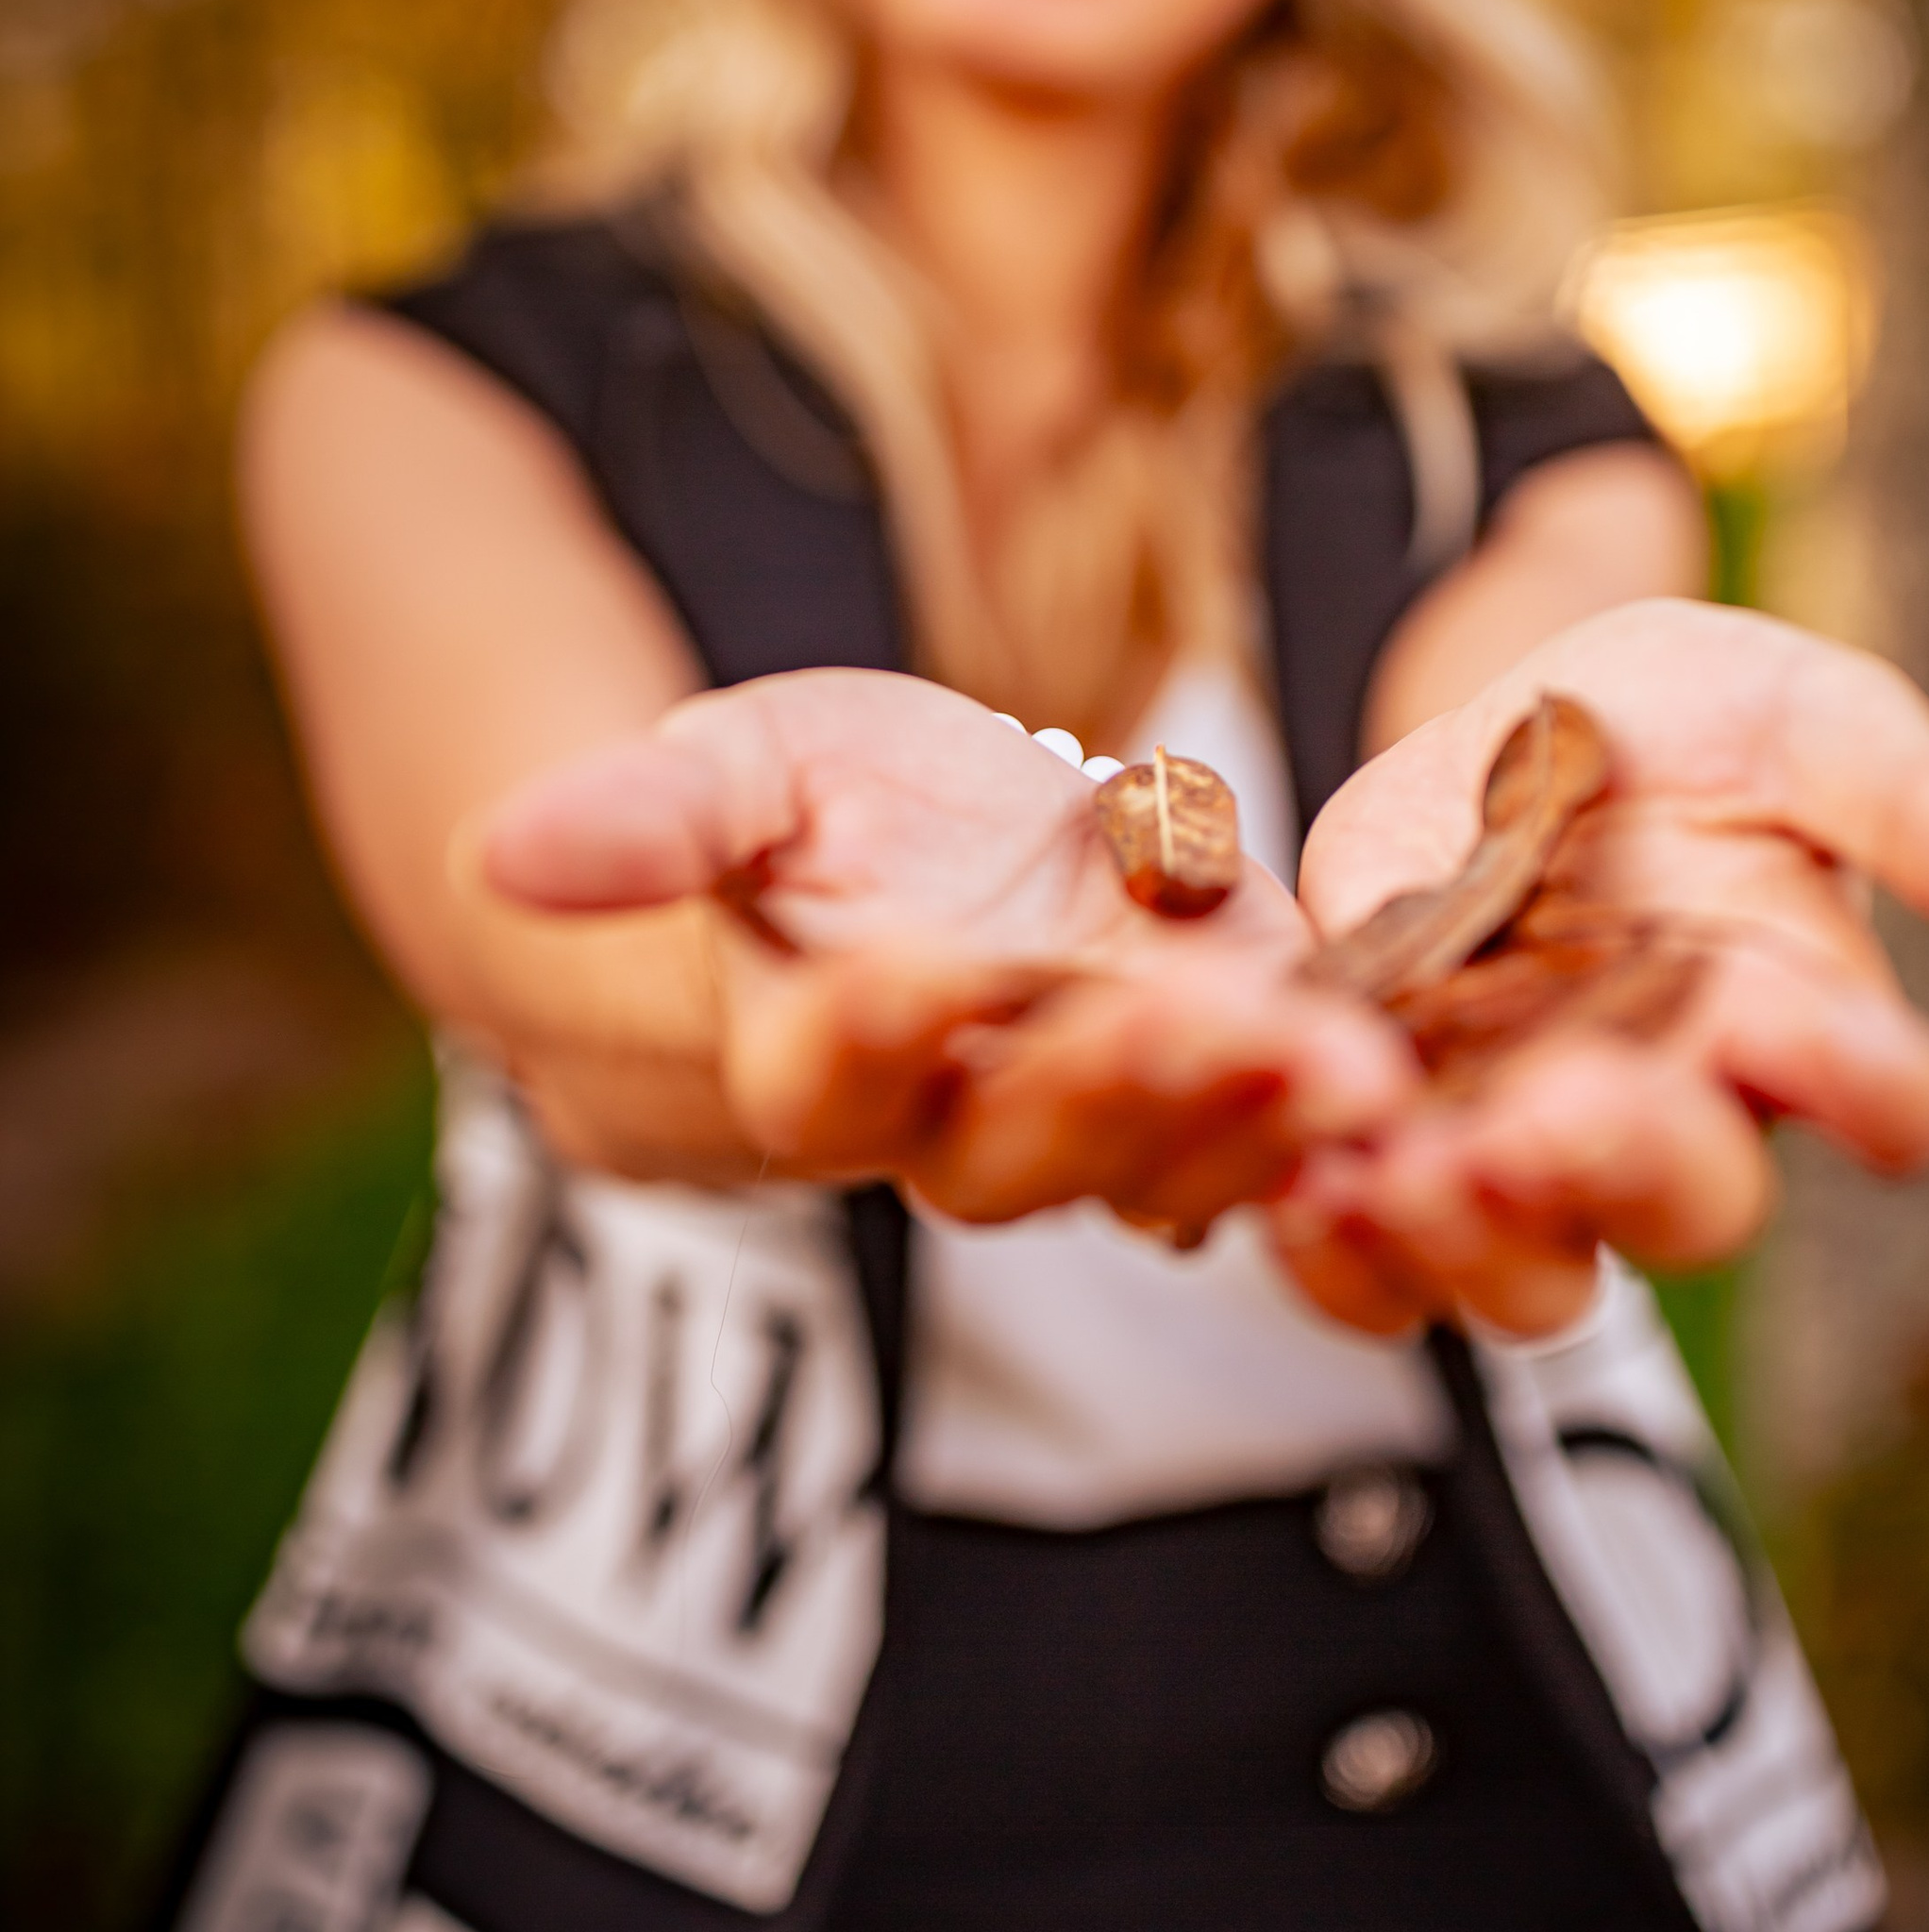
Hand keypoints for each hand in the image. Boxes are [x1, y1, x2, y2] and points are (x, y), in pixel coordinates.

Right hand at [479, 669, 1410, 1228]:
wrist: (917, 850)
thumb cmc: (799, 812)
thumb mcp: (734, 767)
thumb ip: (646, 818)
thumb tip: (502, 854)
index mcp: (807, 1051)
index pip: (824, 1069)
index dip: (876, 1032)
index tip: (926, 970)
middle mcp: (948, 1123)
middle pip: (1013, 1148)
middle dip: (1112, 1090)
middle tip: (1208, 1026)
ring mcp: (1089, 1125)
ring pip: (1162, 1164)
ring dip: (1255, 1122)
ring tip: (1349, 1060)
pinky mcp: (1206, 1101)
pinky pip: (1271, 1149)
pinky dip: (1338, 1135)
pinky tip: (1422, 1098)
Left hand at [1272, 600, 1928, 1336]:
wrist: (1486, 717)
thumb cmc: (1679, 719)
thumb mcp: (1801, 716)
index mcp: (1803, 1025)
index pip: (1877, 1099)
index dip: (1859, 1083)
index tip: (1820, 1034)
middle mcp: (1679, 1120)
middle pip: (1689, 1208)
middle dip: (1632, 1165)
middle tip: (1565, 1110)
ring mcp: (1528, 1153)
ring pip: (1527, 1272)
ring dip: (1470, 1234)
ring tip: (1411, 1166)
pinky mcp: (1391, 1152)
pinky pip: (1369, 1262)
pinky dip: (1336, 1247)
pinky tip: (1304, 1192)